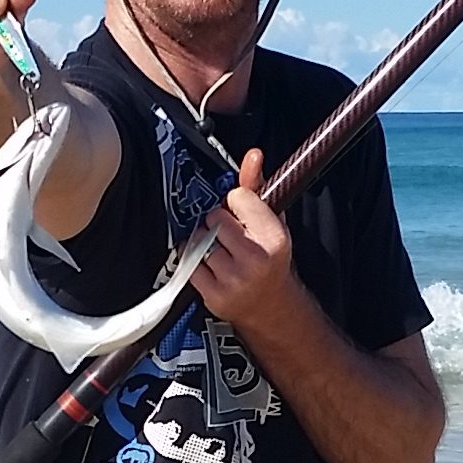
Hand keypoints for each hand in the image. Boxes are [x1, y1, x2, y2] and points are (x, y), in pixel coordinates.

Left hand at [191, 148, 304, 328]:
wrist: (271, 307)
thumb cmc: (271, 261)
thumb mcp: (273, 223)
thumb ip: (258, 187)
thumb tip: (252, 156)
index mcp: (273, 238)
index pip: (237, 197)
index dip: (236, 203)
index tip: (242, 214)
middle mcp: (254, 258)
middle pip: (215, 217)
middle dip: (219, 222)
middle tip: (232, 236)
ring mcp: (233, 278)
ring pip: (200, 239)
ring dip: (206, 242)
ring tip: (223, 252)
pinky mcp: (214, 294)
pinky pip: (189, 263)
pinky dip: (195, 262)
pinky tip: (212, 266)